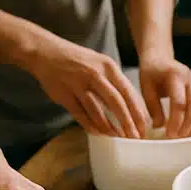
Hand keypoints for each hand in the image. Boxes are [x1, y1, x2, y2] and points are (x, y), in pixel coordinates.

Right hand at [29, 34, 149, 138]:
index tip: (144, 127)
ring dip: (109, 127)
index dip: (137, 112)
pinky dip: (90, 125)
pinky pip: (80, 114)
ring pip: (97, 111)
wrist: (45, 51)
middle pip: (116, 102)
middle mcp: (95, 74)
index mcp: (108, 67)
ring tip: (118, 137)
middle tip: (135, 138)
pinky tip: (99, 133)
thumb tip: (133, 109)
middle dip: (127, 123)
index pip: (128, 92)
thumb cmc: (78, 62)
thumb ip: (115, 84)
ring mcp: (78, 84)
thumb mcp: (100, 65)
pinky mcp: (64, 94)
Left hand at [138, 52, 190, 137]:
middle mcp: (190, 78)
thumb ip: (153, 107)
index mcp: (175, 75)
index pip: (179, 101)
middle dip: (188, 125)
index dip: (176, 120)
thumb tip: (160, 127)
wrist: (160, 58)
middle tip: (179, 138)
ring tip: (187, 139)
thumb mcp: (146, 87)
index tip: (169, 134)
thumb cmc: (151, 73)